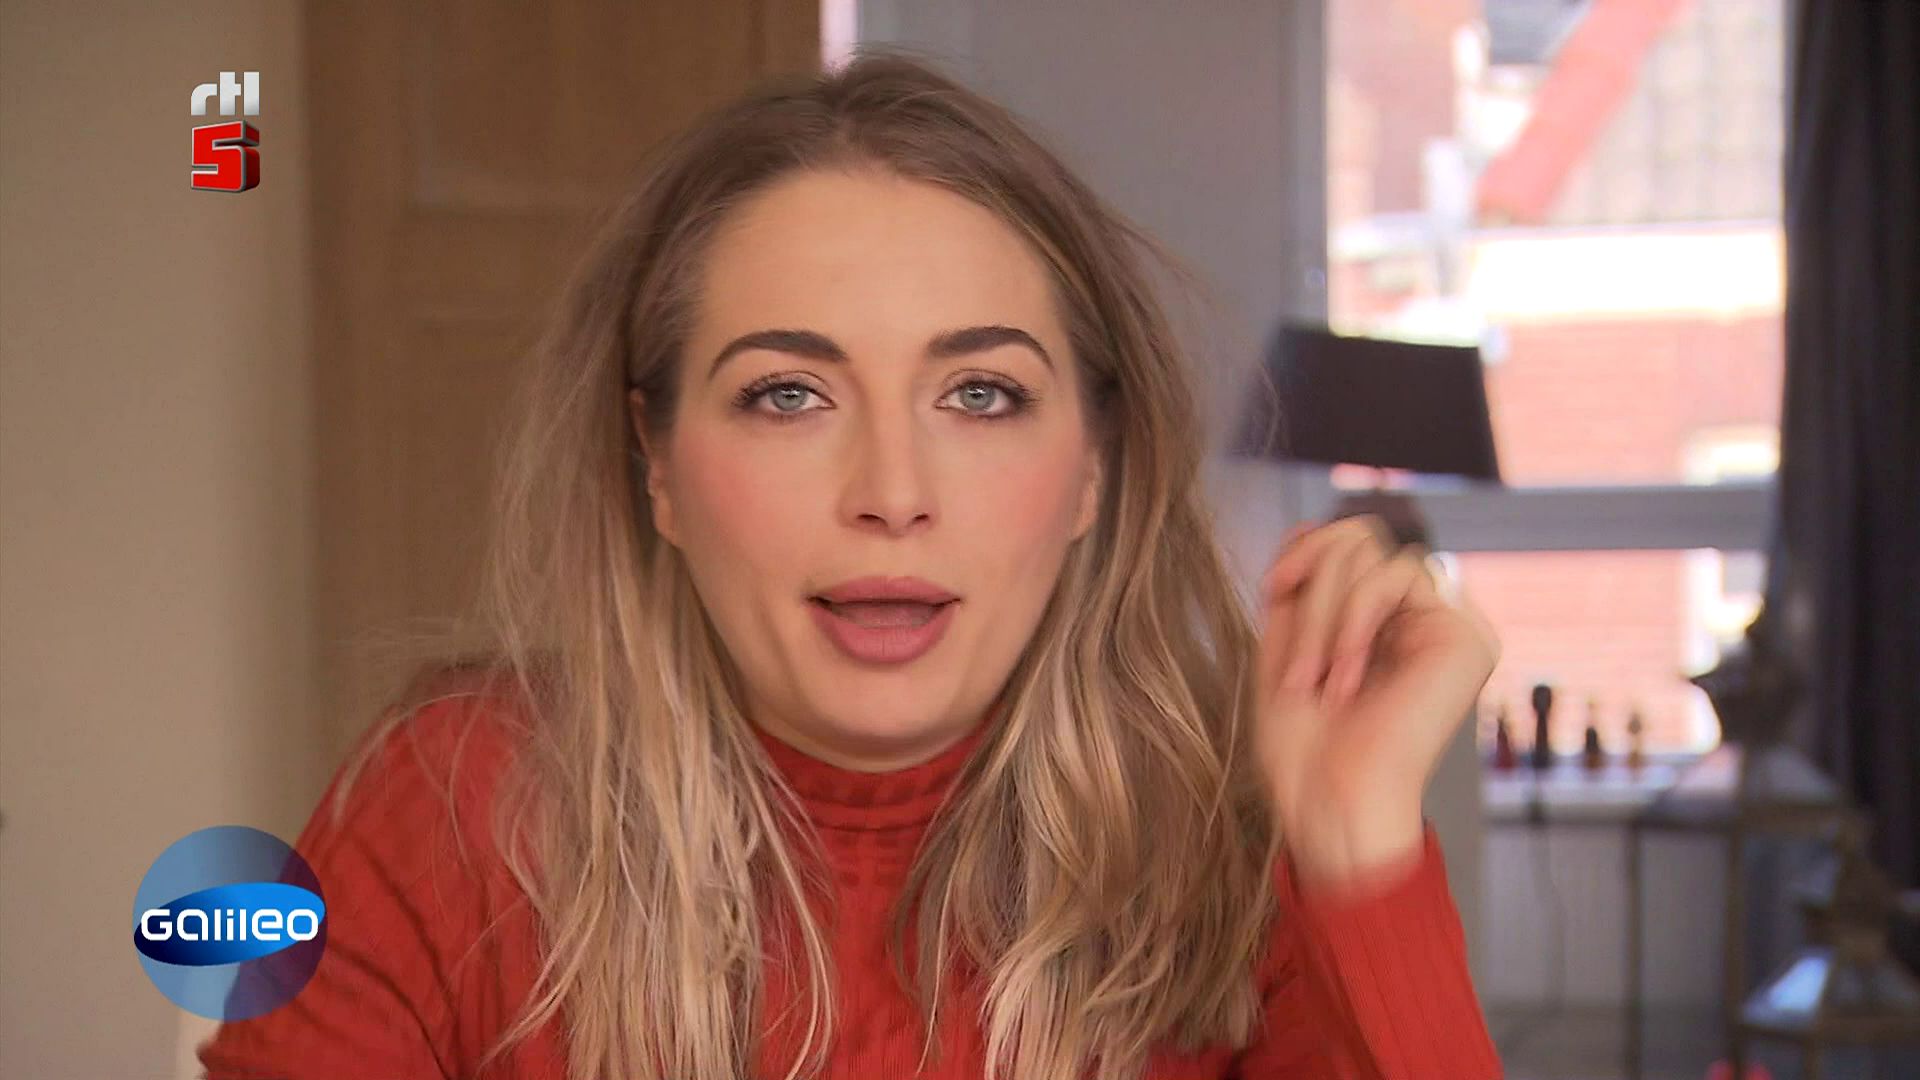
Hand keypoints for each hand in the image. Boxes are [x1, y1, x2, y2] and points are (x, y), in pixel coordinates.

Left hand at [1253, 514, 1500, 890]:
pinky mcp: (1464, 637)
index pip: (1350, 544)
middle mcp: (1420, 620)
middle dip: (1311, 592)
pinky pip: (1397, 574)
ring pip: (1370, 552)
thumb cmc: (1305, 752)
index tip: (1274, 590)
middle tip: (1299, 667)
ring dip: (1323, 617)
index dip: (1305, 551)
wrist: (1330, 806)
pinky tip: (1346, 674)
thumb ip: (1299, 589)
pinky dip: (1352, 618)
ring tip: (1317, 681)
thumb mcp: (1286, 650)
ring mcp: (1447, 626)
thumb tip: (1306, 527)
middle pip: (1360, 537)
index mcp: (1382, 624)